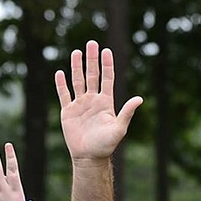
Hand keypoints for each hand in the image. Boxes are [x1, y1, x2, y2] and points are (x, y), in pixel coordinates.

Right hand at [55, 40, 142, 161]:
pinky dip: (61, 84)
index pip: (107, 78)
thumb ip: (127, 112)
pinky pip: (64, 95)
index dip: (107, 65)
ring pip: (78, 81)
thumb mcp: (119, 128)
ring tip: (76, 52)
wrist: (89, 157)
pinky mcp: (68, 112)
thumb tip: (140, 98)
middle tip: (91, 43)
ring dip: (76, 67)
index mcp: (106, 102)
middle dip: (91, 59)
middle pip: (92, 75)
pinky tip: (60, 73)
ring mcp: (80, 105)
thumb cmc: (106, 145)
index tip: (106, 51)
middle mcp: (93, 100)